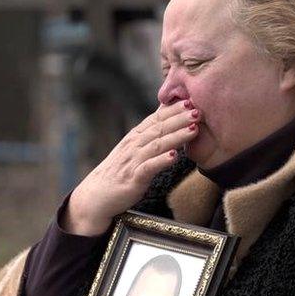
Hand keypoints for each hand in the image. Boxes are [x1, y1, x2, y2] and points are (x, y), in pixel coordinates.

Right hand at [64, 100, 199, 235]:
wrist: (97, 195)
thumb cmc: (118, 171)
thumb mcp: (132, 149)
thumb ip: (149, 134)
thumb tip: (164, 116)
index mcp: (135, 137)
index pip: (156, 118)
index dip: (173, 109)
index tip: (191, 100)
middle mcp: (134, 145)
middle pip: (159, 128)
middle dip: (179, 118)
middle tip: (197, 110)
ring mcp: (133, 161)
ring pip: (157, 145)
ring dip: (176, 136)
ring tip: (193, 129)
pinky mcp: (133, 178)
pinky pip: (149, 168)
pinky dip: (161, 161)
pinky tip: (174, 156)